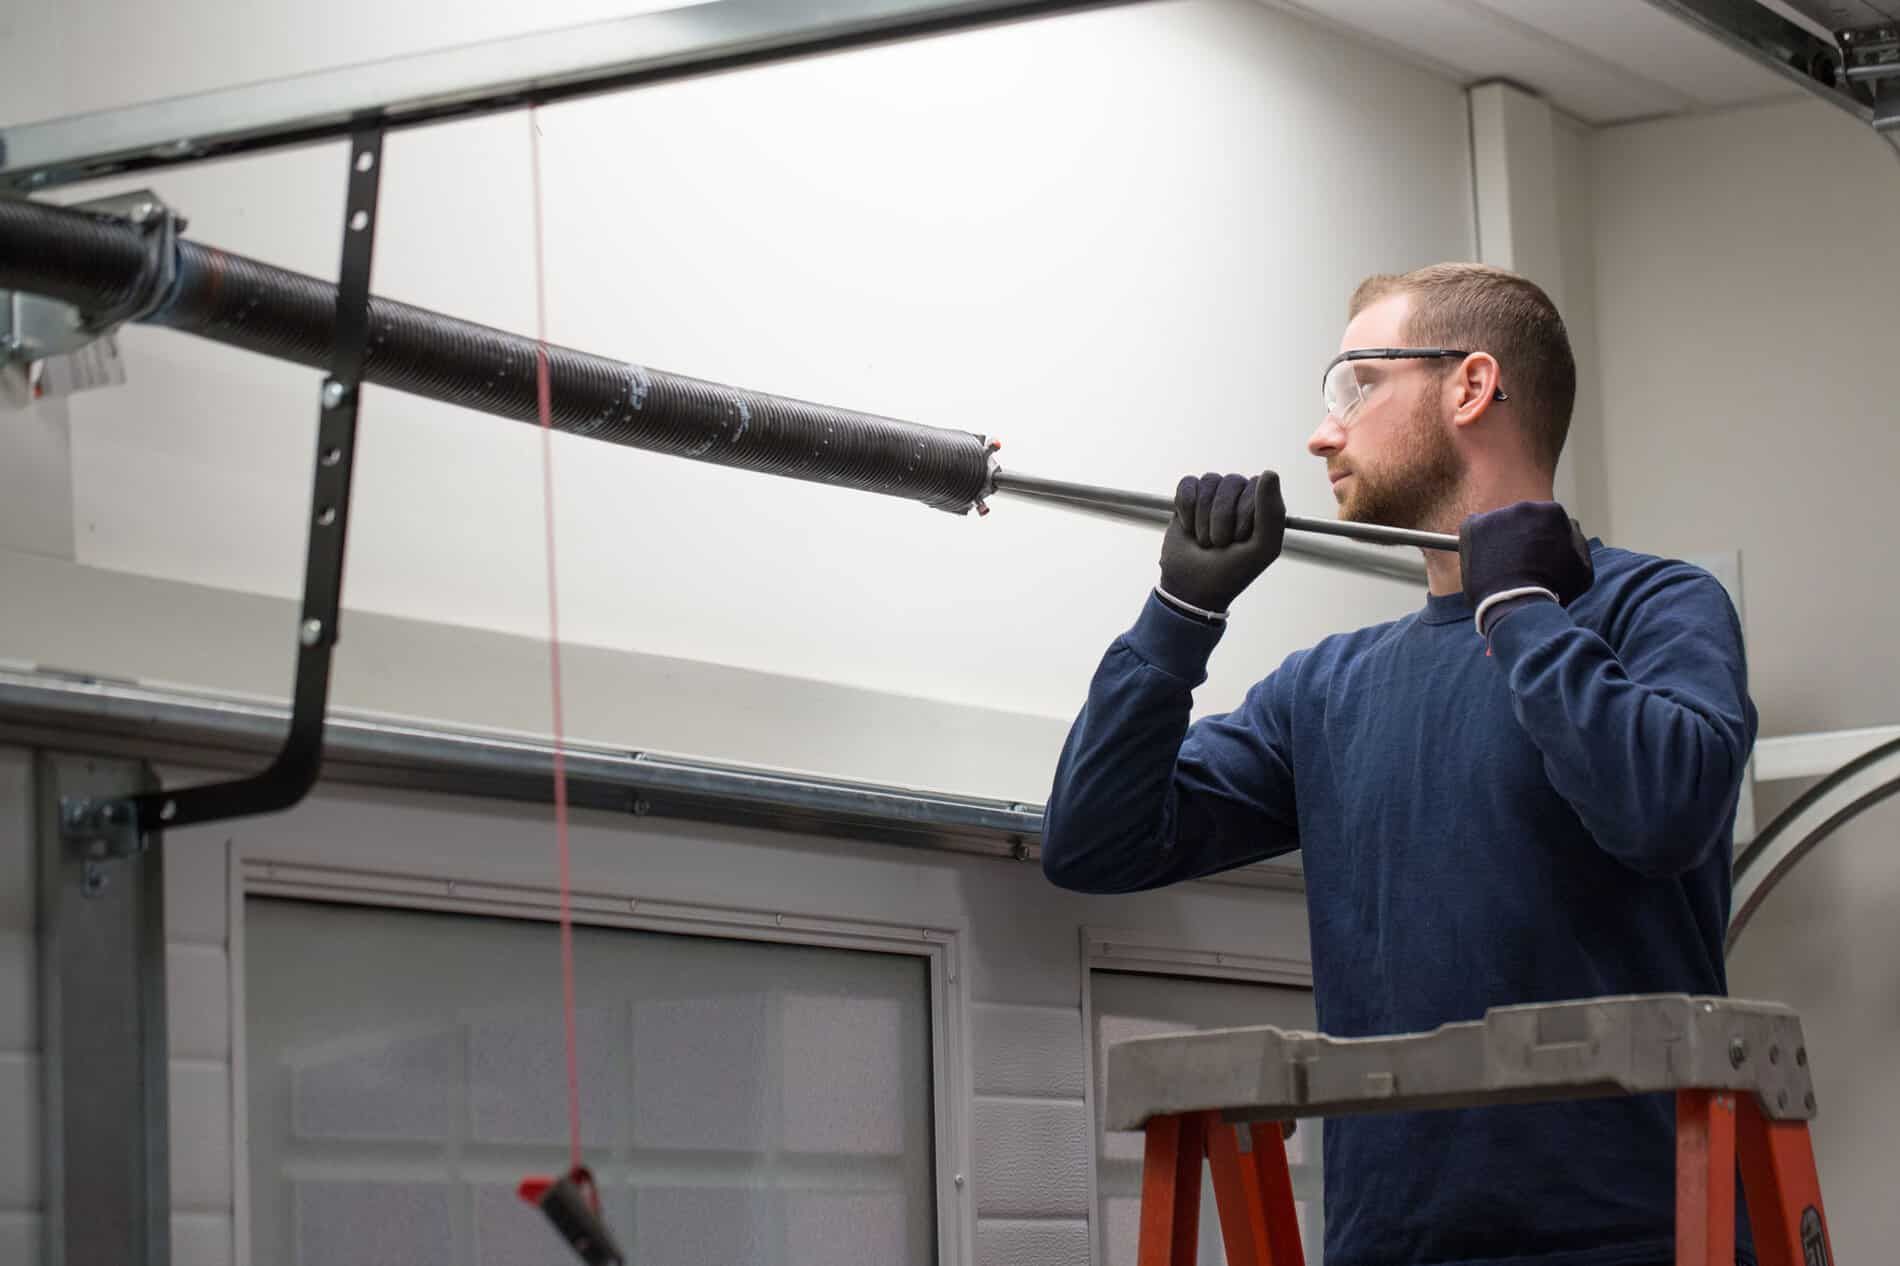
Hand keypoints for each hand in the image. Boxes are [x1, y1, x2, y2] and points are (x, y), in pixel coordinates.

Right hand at [1157, 470, 1285, 614]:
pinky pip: (1188, 484)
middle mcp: (1238, 495)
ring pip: (1209, 482)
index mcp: (1261, 505)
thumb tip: (1269, 473)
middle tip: (1220, 542)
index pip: (1257, 485)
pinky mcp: (1187, 497)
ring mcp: (1212, 495)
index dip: (1245, 512)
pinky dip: (1186, 509)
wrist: (1193, 588)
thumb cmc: (1233, 570)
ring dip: (1203, 517)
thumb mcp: (1263, 548)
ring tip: (1204, 539)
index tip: (1241, 539)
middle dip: (1222, 517)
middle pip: (1232, 481)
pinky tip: (1188, 527)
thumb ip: (1272, 512)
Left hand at [1459, 501, 1593, 635]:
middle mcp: (1523, 507)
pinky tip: (1485, 561)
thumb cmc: (1553, 590)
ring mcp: (1496, 515)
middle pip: (1521, 520)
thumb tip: (1568, 528)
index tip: (1539, 558)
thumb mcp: (1582, 568)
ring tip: (1502, 567)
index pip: (1546, 520)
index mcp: (1551, 512)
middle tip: (1519, 563)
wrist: (1517, 604)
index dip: (1543, 541)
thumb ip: (1577, 542)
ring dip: (1499, 540)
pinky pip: (1474, 530)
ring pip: (1498, 524)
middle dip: (1521, 537)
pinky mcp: (1472, 526)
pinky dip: (1477, 543)